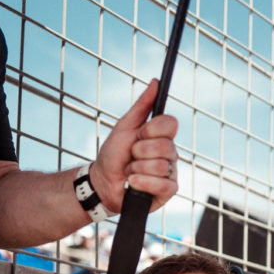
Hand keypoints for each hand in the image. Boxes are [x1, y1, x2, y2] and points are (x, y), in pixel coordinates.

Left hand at [89, 79, 178, 212]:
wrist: (102, 181)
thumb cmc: (113, 154)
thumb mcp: (125, 126)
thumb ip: (142, 105)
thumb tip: (156, 81)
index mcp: (162, 136)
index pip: (170, 124)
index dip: (151, 130)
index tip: (138, 135)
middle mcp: (170, 153)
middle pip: (164, 146)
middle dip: (139, 151)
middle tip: (130, 156)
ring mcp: (170, 173)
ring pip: (161, 166)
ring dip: (137, 169)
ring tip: (130, 172)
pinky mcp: (167, 192)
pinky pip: (163, 185)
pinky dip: (142, 183)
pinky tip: (133, 184)